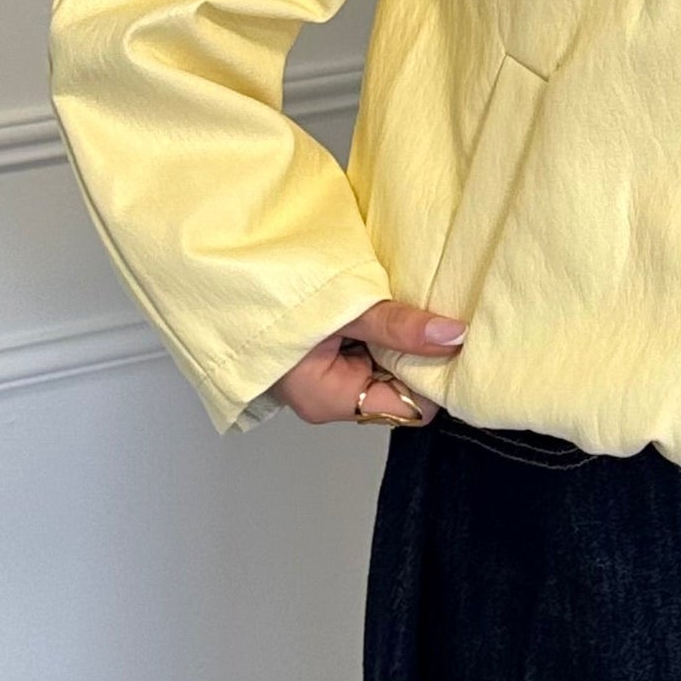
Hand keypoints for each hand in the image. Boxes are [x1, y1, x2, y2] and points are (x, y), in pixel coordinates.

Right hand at [269, 299, 464, 426]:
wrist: (228, 273)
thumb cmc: (271, 301)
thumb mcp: (344, 312)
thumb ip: (398, 326)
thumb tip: (452, 336)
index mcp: (331, 401)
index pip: (409, 408)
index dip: (433, 376)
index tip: (449, 341)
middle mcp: (333, 398)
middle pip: (401, 387)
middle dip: (417, 352)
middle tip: (430, 314)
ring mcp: (331, 378)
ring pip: (389, 365)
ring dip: (399, 336)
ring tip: (402, 303)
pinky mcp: (330, 356)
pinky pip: (372, 349)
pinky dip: (383, 328)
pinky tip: (384, 303)